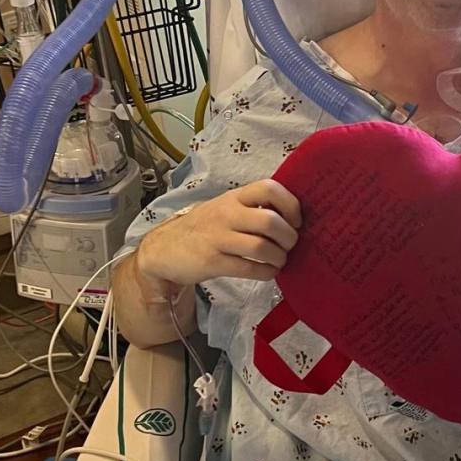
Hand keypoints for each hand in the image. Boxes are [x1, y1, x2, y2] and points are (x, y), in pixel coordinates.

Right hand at [136, 179, 301, 291]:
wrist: (164, 249)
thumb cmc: (204, 228)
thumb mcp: (226, 208)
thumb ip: (254, 208)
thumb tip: (294, 219)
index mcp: (234, 197)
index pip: (269, 188)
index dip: (291, 205)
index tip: (295, 221)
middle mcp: (226, 214)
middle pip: (270, 221)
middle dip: (289, 237)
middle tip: (289, 245)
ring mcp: (218, 238)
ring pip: (262, 247)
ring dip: (279, 257)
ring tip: (279, 260)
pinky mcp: (212, 262)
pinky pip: (250, 269)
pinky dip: (267, 272)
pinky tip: (269, 271)